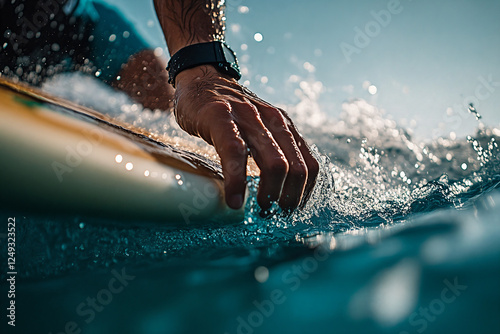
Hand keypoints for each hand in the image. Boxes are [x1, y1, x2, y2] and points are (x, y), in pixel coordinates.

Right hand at [174, 65, 318, 211]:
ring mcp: (248, 117)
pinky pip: (235, 153)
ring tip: (259, 209)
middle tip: (272, 213)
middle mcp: (273, 120)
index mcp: (285, 126)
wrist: (202, 77)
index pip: (310, 166)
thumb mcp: (260, 127)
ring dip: (270, 194)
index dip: (304, 194)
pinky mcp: (221, 117)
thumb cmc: (229, 112)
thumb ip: (273, 149)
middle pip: (297, 169)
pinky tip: (234, 199)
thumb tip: (281, 189)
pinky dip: (237, 181)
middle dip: (288, 199)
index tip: (289, 211)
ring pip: (275, 163)